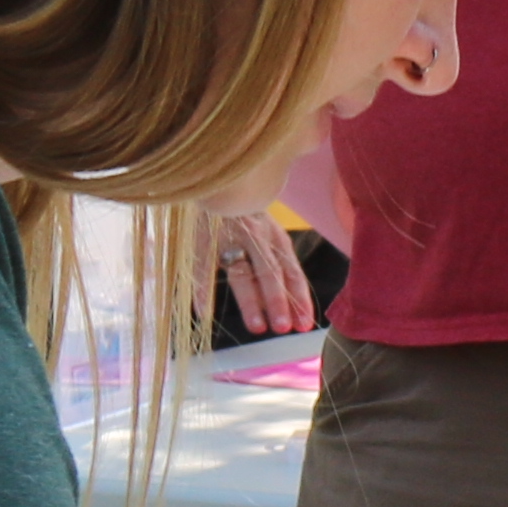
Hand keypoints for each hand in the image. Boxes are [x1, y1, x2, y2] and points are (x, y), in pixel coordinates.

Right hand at [215, 208, 316, 339]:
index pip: (292, 273)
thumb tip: (288, 309)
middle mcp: (258, 237)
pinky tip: (203, 310)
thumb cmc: (247, 215)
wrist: (219, 179)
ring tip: (258, 326)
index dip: (299, 299)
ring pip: (242, 271)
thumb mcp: (267, 236)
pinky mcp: (204, 235)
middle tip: (284, 328)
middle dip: (278, 301)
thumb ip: (276, 268)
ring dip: (250, 300)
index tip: (305, 325)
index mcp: (276, 239)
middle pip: (270, 273)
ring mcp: (230, 236)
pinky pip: (203, 264)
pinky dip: (202, 288)